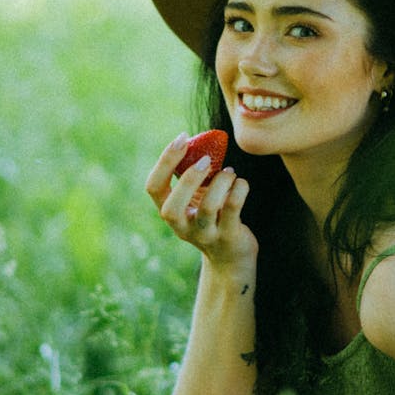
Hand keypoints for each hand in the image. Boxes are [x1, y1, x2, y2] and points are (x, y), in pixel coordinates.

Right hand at [145, 133, 257, 267]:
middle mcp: (182, 227)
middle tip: (207, 159)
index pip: (153, 187)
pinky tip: (241, 183)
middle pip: (171, 208)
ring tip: (230, 172)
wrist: (231, 256)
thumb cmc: (213, 216)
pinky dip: (239, 189)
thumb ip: (194, 175)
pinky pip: (233, 209)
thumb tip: (203, 140)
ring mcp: (205, 235)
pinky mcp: (228, 237)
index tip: (182, 138)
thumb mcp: (198, 198)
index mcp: (170, 211)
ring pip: (208, 208)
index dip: (165, 161)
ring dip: (221, 182)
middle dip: (188, 178)